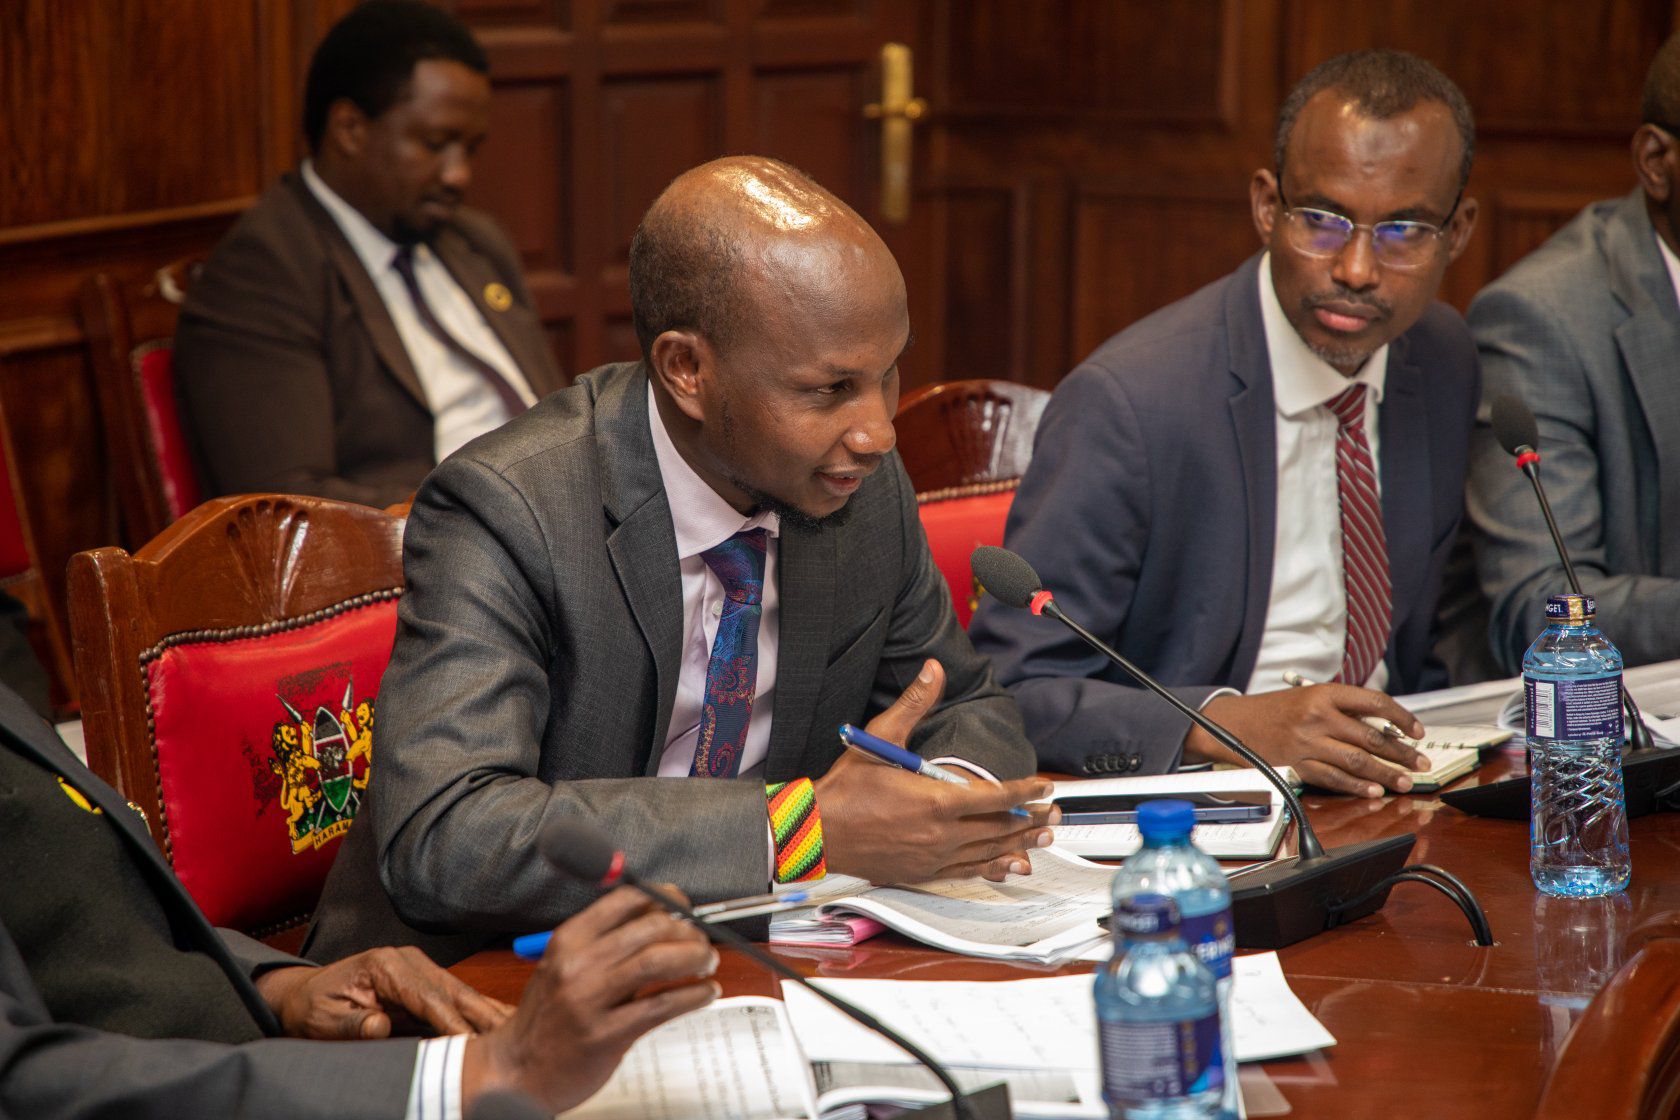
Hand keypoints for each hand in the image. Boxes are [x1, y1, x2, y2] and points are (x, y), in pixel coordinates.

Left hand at [256, 946, 511, 1039]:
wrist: (306, 995)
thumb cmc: (315, 1007)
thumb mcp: (324, 1018)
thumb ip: (353, 1022)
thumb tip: (379, 1026)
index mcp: (386, 964)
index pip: (427, 995)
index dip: (450, 1020)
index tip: (469, 1042)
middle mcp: (409, 961)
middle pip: (454, 990)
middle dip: (483, 1014)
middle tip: (511, 1034)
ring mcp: (420, 969)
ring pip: (462, 993)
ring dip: (488, 1012)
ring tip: (518, 1028)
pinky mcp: (426, 982)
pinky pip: (457, 998)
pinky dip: (479, 1011)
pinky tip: (502, 1021)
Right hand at [462, 885, 718, 1114]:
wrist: (517, 1070)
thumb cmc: (549, 1017)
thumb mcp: (565, 965)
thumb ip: (609, 943)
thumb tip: (666, 917)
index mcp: (568, 939)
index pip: (627, 900)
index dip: (666, 898)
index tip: (684, 907)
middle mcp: (577, 964)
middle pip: (649, 928)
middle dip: (688, 931)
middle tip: (702, 942)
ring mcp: (589, 1001)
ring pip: (658, 962)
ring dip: (695, 957)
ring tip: (708, 963)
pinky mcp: (605, 1035)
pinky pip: (661, 1006)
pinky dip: (693, 995)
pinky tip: (704, 993)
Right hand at [816, 658, 1058, 883]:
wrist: (818, 831)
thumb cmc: (847, 788)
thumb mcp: (881, 738)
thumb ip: (914, 704)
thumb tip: (934, 671)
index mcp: (935, 801)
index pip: (994, 796)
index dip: (1024, 791)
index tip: (1043, 786)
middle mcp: (940, 833)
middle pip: (999, 827)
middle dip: (1031, 818)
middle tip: (1054, 812)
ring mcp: (933, 857)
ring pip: (988, 852)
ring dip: (1020, 844)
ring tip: (1044, 837)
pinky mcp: (923, 872)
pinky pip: (968, 872)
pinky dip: (993, 867)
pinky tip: (1007, 865)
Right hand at [1188, 684, 1427, 797]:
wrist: (1234, 723)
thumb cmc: (1276, 710)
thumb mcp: (1310, 696)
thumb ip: (1344, 709)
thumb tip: (1385, 729)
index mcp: (1324, 693)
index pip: (1374, 702)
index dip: (1402, 718)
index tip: (1417, 732)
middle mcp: (1317, 716)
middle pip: (1370, 736)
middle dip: (1401, 753)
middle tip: (1421, 764)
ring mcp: (1307, 743)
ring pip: (1357, 761)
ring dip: (1385, 774)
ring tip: (1405, 781)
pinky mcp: (1297, 765)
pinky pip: (1333, 778)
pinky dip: (1356, 787)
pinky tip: (1373, 791)